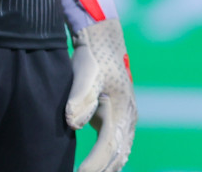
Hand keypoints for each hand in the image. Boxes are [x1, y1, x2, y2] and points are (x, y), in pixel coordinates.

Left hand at [67, 18, 136, 171]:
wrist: (104, 41)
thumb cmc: (92, 57)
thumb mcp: (85, 72)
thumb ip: (80, 97)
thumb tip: (73, 123)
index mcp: (121, 109)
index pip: (108, 146)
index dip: (94, 164)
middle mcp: (128, 116)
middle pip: (117, 154)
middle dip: (101, 170)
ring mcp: (127, 117)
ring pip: (121, 152)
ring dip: (107, 168)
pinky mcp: (121, 117)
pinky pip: (119, 146)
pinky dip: (111, 160)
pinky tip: (101, 168)